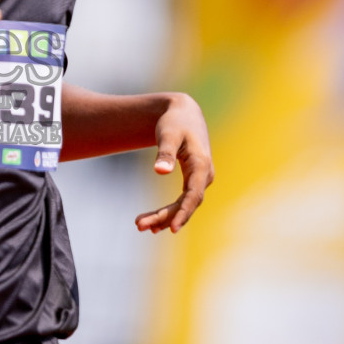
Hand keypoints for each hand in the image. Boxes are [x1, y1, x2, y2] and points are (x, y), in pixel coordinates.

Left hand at [135, 93, 212, 233]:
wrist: (183, 113)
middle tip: (139, 225)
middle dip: (164, 217)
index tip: (172, 229)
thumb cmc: (175, 122)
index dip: (183, 213)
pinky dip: (168, 212)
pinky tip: (153, 222)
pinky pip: (182, 201)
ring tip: (140, 225)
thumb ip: (165, 152)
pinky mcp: (192, 181)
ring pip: (183, 205)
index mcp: (201, 165)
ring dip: (164, 217)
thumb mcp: (168, 134)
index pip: (193, 195)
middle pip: (186, 204)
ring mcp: (199, 180)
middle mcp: (204, 176)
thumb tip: (160, 171)